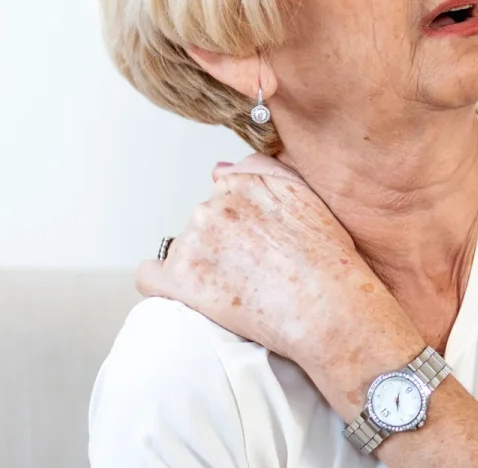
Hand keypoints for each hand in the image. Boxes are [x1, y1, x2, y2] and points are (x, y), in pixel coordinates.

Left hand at [138, 154, 421, 381]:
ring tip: (239, 289)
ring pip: (184, 249)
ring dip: (202, 266)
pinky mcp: (181, 279)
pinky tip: (187, 294)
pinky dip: (162, 284)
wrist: (327, 308)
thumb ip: (263, 170)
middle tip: (253, 271)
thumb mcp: (307, 196)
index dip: (240, 223)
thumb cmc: (328, 260)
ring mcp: (194, 241)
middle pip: (204, 221)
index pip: (223, 193)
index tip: (257, 245)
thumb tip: (219, 170)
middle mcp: (215, 204)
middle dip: (222, 244)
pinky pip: (149, 276)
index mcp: (244, 181)